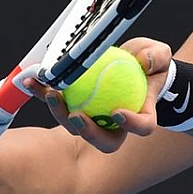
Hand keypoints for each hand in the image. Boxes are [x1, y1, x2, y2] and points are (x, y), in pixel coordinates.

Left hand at [28, 40, 170, 150]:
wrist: (134, 63)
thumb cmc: (149, 64)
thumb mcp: (159, 54)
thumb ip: (156, 57)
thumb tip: (144, 62)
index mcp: (141, 115)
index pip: (142, 127)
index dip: (132, 125)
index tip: (118, 112)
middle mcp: (115, 124)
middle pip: (103, 139)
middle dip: (88, 132)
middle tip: (78, 116)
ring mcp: (93, 118)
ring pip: (76, 126)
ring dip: (61, 113)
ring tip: (54, 94)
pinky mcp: (74, 105)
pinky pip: (59, 102)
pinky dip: (44, 93)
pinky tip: (33, 81)